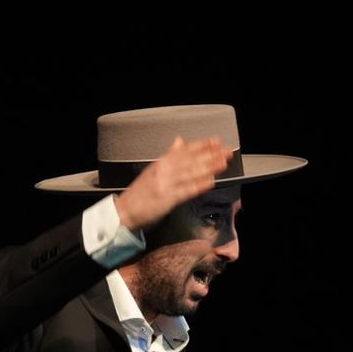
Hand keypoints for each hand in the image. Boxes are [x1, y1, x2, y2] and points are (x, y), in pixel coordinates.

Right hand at [115, 136, 233, 231]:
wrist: (124, 211)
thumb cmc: (140, 192)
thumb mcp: (153, 169)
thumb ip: (169, 155)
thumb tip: (180, 140)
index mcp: (161, 162)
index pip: (185, 150)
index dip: (202, 145)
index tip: (217, 141)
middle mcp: (164, 171)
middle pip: (191, 160)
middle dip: (211, 155)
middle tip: (227, 150)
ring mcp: (165, 185)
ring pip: (190, 173)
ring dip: (209, 167)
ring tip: (223, 163)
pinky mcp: (167, 200)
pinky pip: (186, 191)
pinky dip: (198, 185)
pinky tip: (210, 181)